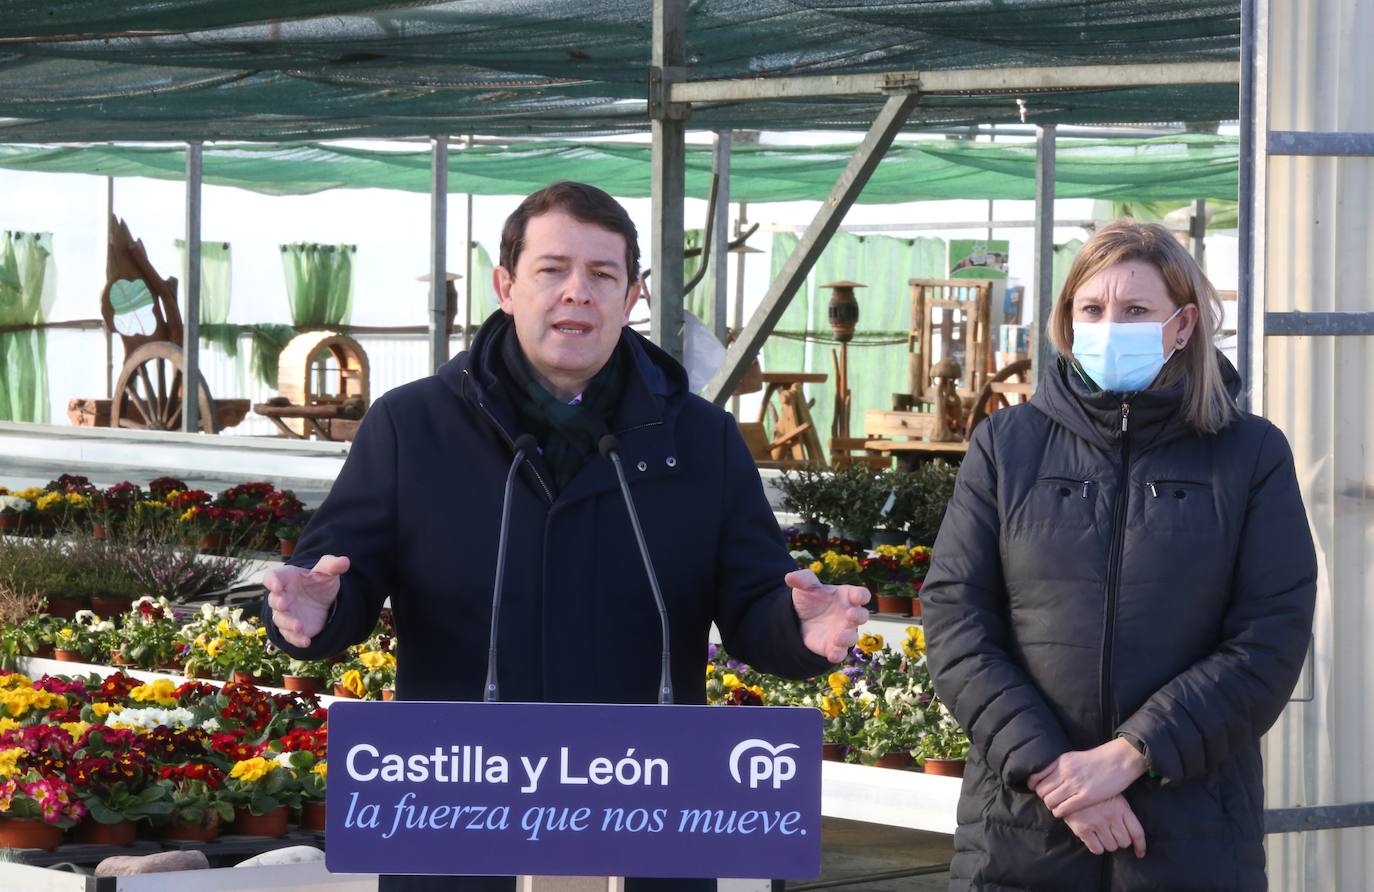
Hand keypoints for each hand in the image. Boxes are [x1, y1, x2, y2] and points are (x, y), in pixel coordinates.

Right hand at [263, 554, 349, 648]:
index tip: (277, 585)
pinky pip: (291, 636)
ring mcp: (286, 614)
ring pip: (280, 620)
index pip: (271, 578)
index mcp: (285, 579)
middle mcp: (281, 597)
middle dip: (278, 603)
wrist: (323, 600)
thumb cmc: (318, 582)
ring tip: (298, 626)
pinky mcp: (293, 629)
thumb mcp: (326, 571)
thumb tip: (345, 561)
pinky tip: (306, 642)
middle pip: (274, 601)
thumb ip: (332, 565)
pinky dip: (297, 639)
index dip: (272, 582)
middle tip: (283, 605)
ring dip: (287, 623)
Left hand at [787, 569, 870, 662]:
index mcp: (847, 596)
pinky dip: (838, 654)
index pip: (861, 594)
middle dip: (858, 616)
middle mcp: (849, 615)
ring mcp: (843, 631)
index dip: (861, 596)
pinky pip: (840, 653)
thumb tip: (789, 577)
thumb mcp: (806, 587)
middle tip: (850, 615)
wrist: (800, 618)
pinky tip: (832, 655)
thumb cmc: (811, 599)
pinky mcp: (833, 646)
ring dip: (847, 638)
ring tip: (838, 638)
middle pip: (862, 616)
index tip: (856, 597)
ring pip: (852, 637)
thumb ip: (802, 580)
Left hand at [1029, 738, 1147, 817]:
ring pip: (1050, 801)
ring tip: (1058, 807)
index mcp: (1061, 762)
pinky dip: (1060, 812)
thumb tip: (1043, 777)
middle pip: (1042, 791)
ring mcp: (1074, 784)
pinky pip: (1064, 808)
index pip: (1037, 779)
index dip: (1036, 788)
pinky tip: (1064, 812)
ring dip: (1052, 807)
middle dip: (1045, 798)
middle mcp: (1064, 772)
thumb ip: (1058, 767)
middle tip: (1052, 801)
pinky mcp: (1085, 796)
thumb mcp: (1073, 758)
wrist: (1119, 760)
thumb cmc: (1098, 760)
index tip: (1041, 792)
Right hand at [1062, 794, 1145, 857]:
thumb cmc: (1094, 790)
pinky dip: (1096, 847)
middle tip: (1112, 834)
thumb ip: (1122, 811)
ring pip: (1111, 847)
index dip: (1140, 846)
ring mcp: (1096, 823)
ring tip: (1101, 834)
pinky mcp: (1082, 828)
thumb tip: (1131, 834)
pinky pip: (1096, 849)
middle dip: (1119, 840)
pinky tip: (1092, 838)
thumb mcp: (1113, 795)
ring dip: (1108, 844)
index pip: (1137, 832)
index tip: (1139, 853)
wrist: (1069, 784)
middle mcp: (1111, 816)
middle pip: (1124, 842)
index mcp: (1121, 807)